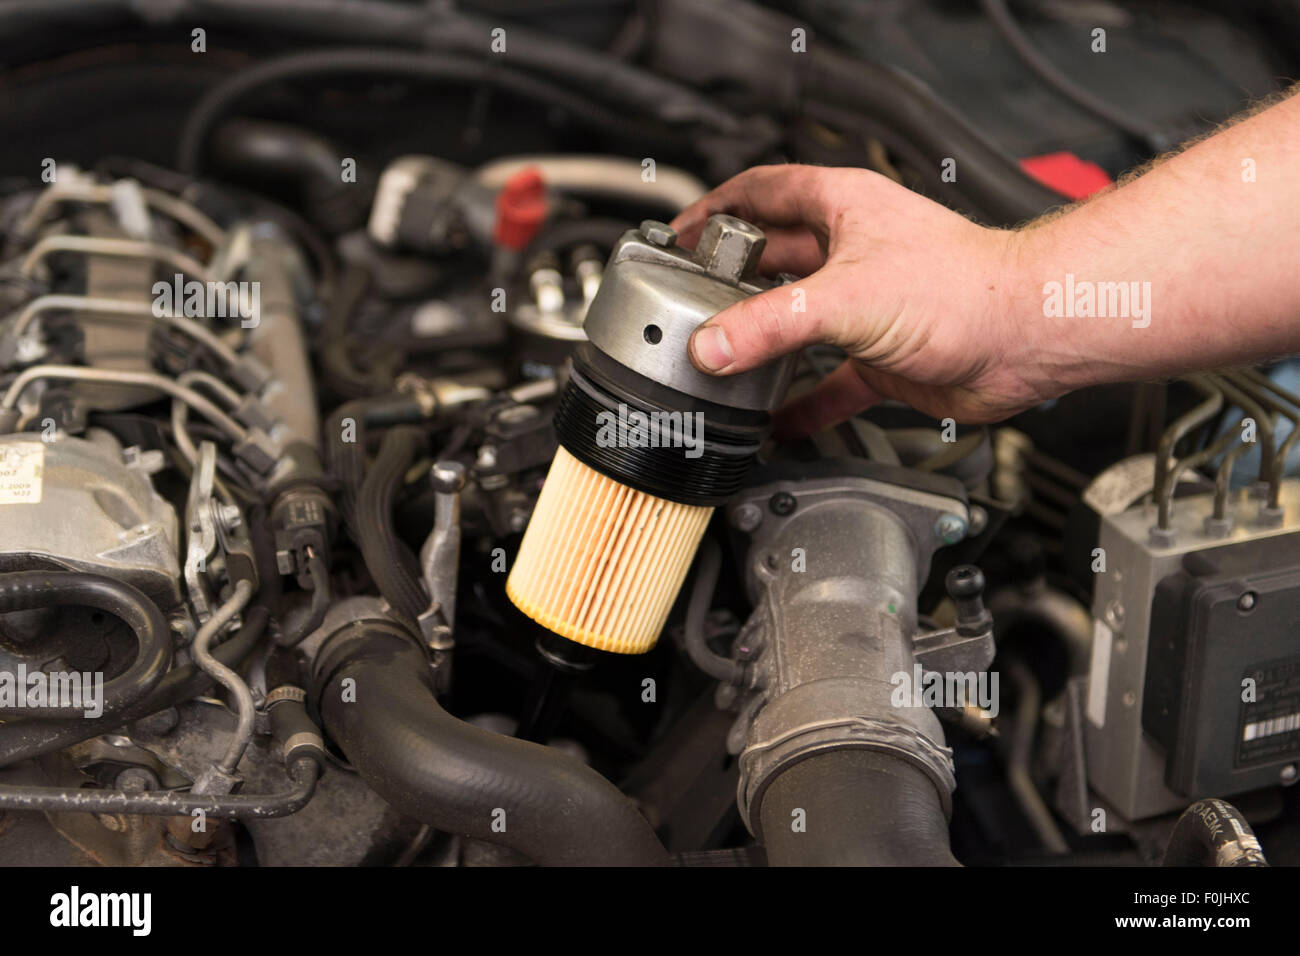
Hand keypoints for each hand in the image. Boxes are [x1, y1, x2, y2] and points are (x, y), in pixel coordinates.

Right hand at [670, 164, 1046, 434]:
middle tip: (687, 306)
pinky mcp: (880, 355)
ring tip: (718, 361)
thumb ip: (771, 323)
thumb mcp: (847, 298)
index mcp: (843, 208)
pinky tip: (777, 420)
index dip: (715, 208)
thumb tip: (712, 344)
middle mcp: (851, 251)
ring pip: (796, 322)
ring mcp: (865, 305)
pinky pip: (827, 380)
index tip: (679, 234)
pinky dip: (802, 401)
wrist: (1026, 338)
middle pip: (772, 261)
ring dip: (761, 344)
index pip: (762, 193)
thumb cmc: (966, 290)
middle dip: (729, 283)